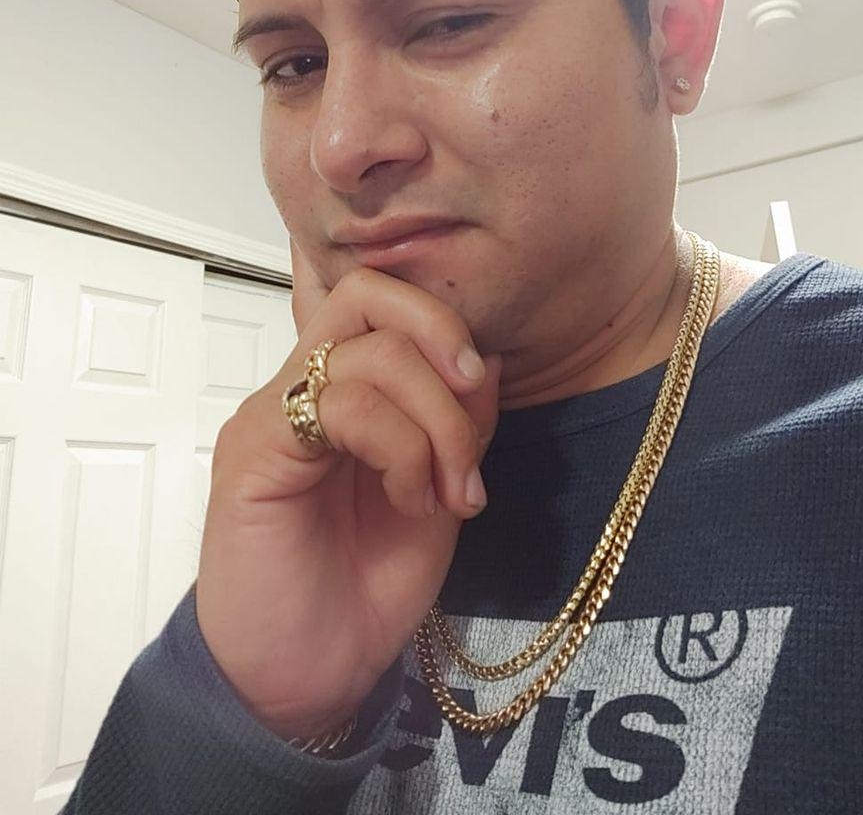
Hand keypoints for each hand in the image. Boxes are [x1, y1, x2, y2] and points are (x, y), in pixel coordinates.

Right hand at [195, 237, 500, 738]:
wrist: (300, 682)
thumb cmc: (362, 593)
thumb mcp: (438, 496)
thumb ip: (459, 425)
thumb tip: (490, 356)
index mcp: (338, 390)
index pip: (381, 300)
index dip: (444, 327)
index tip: (483, 393)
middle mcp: (300, 387)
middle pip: (370, 295)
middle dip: (445, 348)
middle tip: (470, 436)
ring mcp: (273, 414)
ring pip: (371, 352)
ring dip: (437, 422)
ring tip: (446, 494)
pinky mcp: (256, 451)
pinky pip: (343, 405)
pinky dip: (400, 446)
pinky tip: (410, 499)